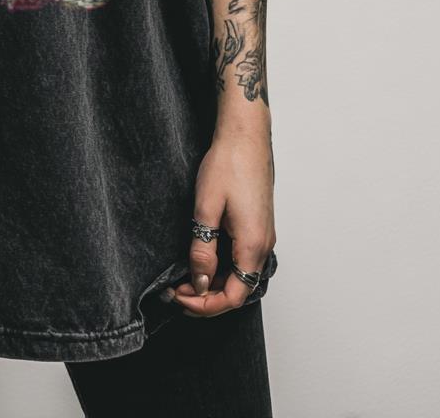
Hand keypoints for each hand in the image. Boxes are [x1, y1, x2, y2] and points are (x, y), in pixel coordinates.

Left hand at [170, 127, 275, 317]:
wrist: (245, 136)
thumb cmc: (228, 164)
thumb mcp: (206, 208)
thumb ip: (203, 249)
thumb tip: (200, 282)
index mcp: (253, 245)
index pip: (233, 296)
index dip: (205, 305)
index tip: (178, 297)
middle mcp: (264, 245)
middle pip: (238, 290)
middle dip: (206, 297)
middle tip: (175, 290)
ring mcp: (263, 235)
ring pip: (240, 275)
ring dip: (214, 282)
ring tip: (184, 277)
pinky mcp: (258, 226)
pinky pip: (242, 259)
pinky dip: (222, 267)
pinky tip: (202, 259)